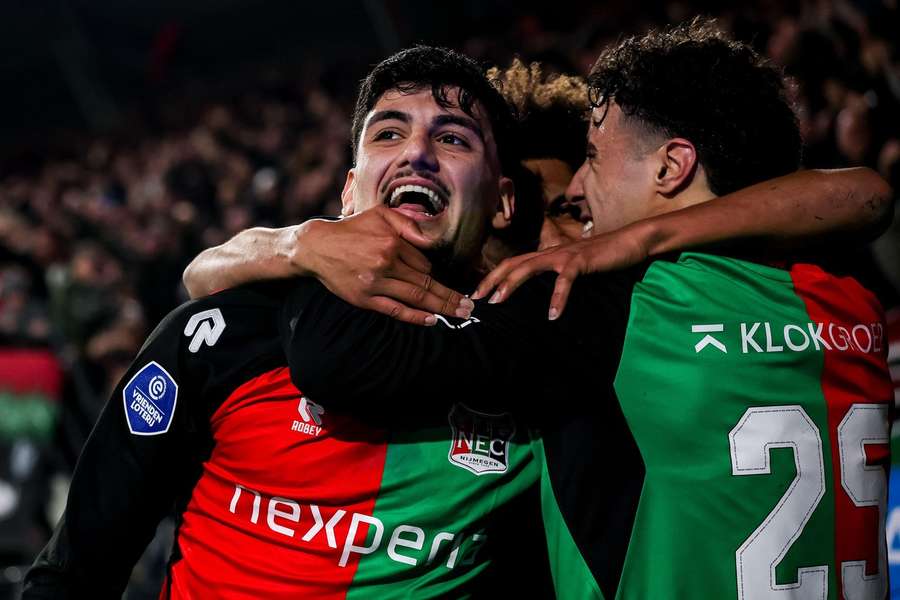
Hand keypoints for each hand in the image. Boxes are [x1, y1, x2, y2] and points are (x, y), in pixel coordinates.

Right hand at [298, 206, 472, 325]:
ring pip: (416, 297)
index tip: (448, 282)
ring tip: (460, 313)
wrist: (317, 247)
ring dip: (441, 307)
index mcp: (392, 242)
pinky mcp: (365, 298)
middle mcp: (386, 263)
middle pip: (427, 282)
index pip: (425, 262)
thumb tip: (430, 239)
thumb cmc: (351, 229)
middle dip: (451, 295)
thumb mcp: (379, 213)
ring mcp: (376, 283)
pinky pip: (396, 310)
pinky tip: (432, 320)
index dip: (436, 271)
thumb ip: (407, 222)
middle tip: (470, 306)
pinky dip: (415, 316)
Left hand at [472, 223, 649, 319]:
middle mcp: (549, 252)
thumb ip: (555, 279)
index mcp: (545, 255)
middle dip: (491, 280)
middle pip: (512, 263)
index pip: (511, 264)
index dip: (491, 277)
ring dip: (511, 284)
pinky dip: (558, 298)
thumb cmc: (600, 259)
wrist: (629, 241)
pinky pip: (565, 280)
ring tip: (498, 301)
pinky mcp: (581, 261)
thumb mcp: (571, 269)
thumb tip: (541, 301)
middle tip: (475, 299)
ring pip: (529, 267)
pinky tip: (552, 315)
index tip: (476, 295)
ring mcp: (564, 255)